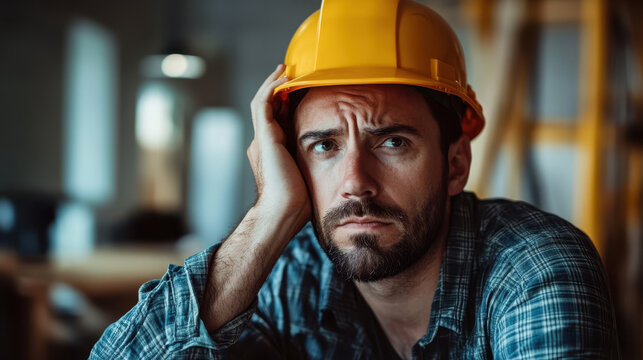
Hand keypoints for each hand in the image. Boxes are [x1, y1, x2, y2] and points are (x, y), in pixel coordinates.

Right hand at [247, 65, 310, 222]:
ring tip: (286, 70)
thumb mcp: (309, 173)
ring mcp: (261, 139)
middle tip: (293, 74)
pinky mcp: (264, 136)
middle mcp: (263, 143)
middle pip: (268, 108)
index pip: (277, 119)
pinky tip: (285, 78)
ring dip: (274, 83)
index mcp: (272, 151)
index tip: (300, 92)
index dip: (286, 104)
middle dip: (279, 90)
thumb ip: (314, 159)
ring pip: (262, 101)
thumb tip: (334, 152)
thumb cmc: (299, 202)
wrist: (283, 212)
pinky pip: (263, 103)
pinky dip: (272, 88)